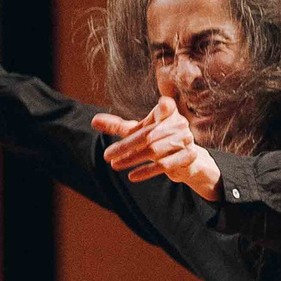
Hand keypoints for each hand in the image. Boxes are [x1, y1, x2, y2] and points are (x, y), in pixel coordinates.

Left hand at [92, 95, 222, 198]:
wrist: (186, 160)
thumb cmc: (158, 140)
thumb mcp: (138, 132)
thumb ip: (118, 126)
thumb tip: (93, 120)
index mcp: (167, 114)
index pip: (168, 107)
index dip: (166, 107)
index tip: (162, 104)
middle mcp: (178, 125)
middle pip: (148, 135)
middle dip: (126, 146)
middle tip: (107, 156)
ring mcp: (185, 141)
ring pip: (154, 150)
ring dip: (132, 159)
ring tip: (115, 165)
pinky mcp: (188, 157)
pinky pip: (164, 165)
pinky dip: (146, 171)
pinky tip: (132, 176)